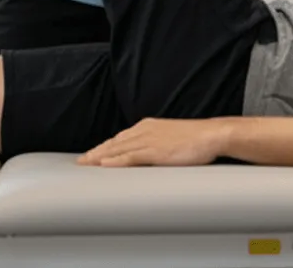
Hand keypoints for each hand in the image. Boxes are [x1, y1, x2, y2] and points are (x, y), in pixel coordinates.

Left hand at [77, 117, 230, 167]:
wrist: (211, 134)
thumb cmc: (195, 139)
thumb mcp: (171, 139)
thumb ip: (157, 145)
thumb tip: (149, 156)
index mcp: (148, 126)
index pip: (120, 138)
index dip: (104, 147)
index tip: (91, 155)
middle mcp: (144, 130)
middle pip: (114, 143)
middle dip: (96, 153)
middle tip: (81, 162)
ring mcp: (149, 140)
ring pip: (118, 149)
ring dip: (99, 157)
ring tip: (85, 165)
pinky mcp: (155, 151)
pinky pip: (130, 157)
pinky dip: (115, 161)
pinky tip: (104, 165)